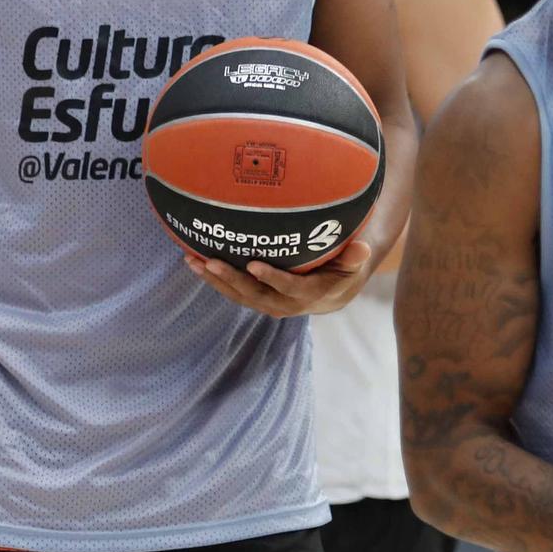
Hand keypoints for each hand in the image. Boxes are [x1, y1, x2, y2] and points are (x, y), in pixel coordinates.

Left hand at [182, 239, 374, 318]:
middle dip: (231, 279)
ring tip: (191, 261)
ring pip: (239, 295)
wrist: (335, 294)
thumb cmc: (343, 271)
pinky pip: (234, 293)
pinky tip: (195, 263)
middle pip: (255, 295)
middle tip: (210, 261)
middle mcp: (286, 304)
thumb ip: (354, 257)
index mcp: (309, 294)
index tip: (253, 265)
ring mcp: (269, 303)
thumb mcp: (353, 265)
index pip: (289, 288)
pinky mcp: (257, 299)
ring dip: (215, 280)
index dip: (272, 278)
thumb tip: (360, 247)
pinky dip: (215, 280)